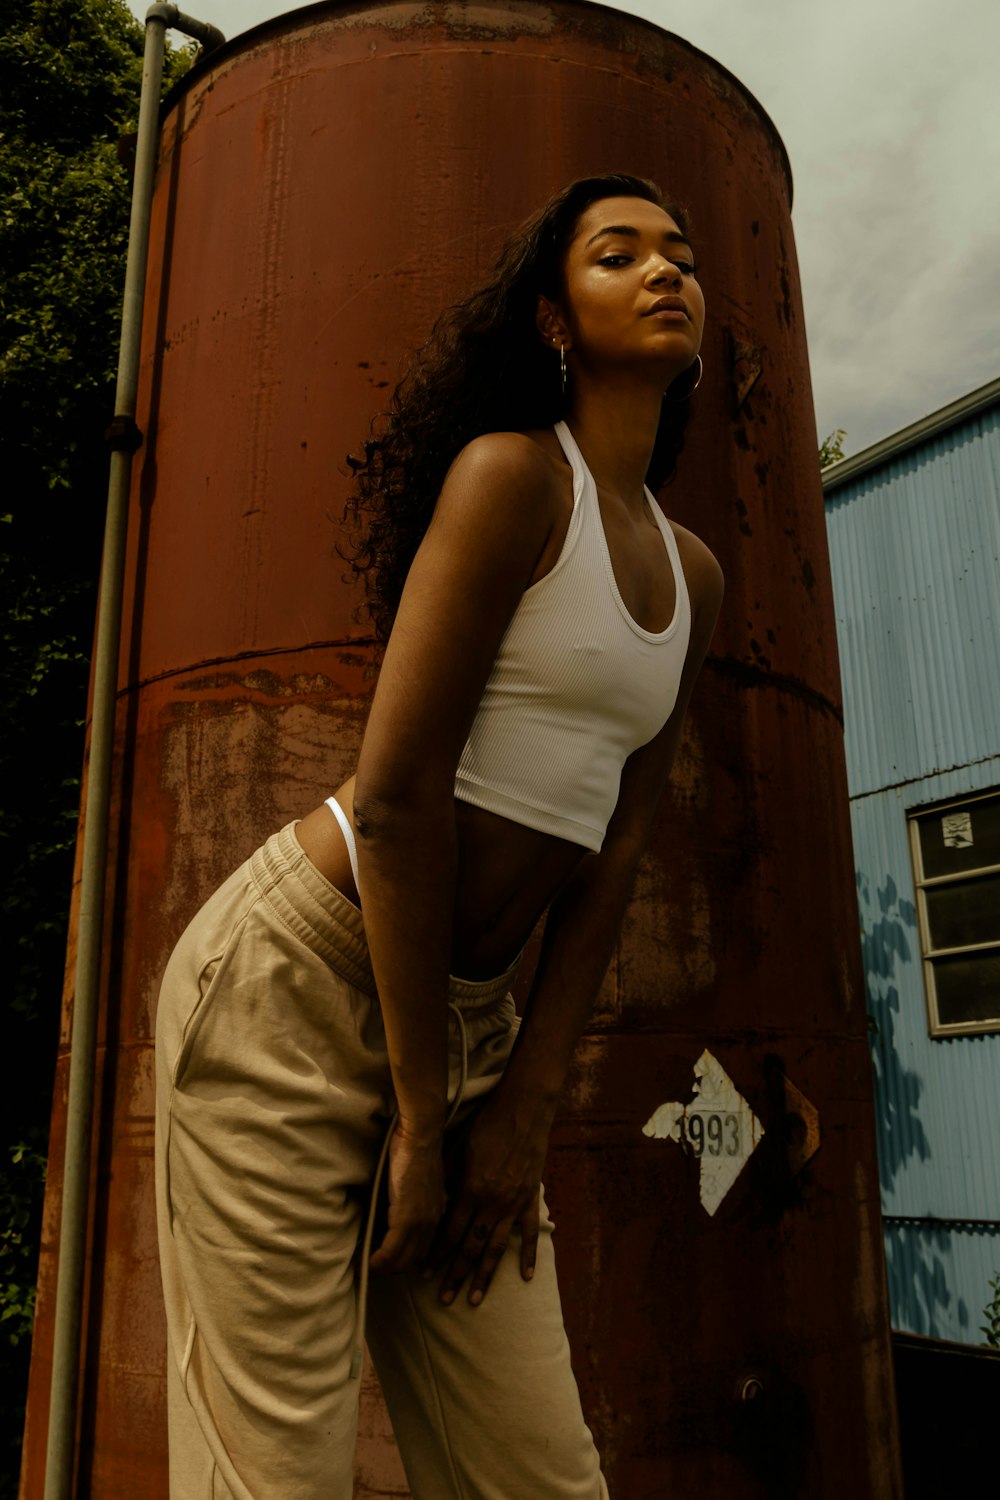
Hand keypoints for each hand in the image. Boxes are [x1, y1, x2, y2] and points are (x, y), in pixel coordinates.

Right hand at [368, 1124, 445, 1276]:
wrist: (420, 1137)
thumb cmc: (416, 1151)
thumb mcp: (419, 1183)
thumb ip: (411, 1201)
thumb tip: (393, 1212)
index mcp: (436, 1215)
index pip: (421, 1250)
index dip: (403, 1261)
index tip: (386, 1265)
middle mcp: (432, 1223)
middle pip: (411, 1260)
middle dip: (391, 1270)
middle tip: (371, 1270)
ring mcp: (420, 1223)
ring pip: (401, 1260)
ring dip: (382, 1269)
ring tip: (365, 1270)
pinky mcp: (406, 1219)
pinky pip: (390, 1251)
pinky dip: (377, 1261)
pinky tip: (365, 1264)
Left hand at [429, 1087, 552, 1305]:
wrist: (524, 1110)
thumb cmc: (487, 1124)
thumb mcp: (459, 1148)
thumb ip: (449, 1178)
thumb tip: (433, 1201)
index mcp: (471, 1190)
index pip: (450, 1232)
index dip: (436, 1254)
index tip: (424, 1273)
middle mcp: (492, 1204)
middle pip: (471, 1247)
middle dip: (456, 1274)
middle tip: (444, 1299)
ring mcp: (514, 1204)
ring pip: (497, 1248)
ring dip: (485, 1275)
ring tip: (475, 1298)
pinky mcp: (530, 1199)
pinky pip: (529, 1234)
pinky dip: (528, 1257)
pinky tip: (525, 1277)